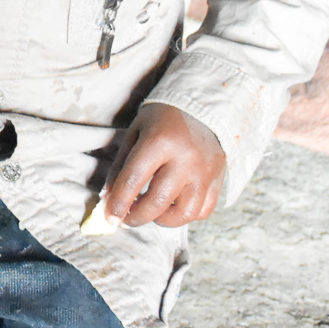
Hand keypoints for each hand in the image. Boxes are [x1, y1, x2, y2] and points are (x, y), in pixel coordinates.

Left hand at [103, 104, 224, 227]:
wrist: (200, 108)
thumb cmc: (161, 119)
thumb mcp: (135, 132)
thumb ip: (121, 165)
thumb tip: (109, 198)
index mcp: (160, 142)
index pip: (134, 179)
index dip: (119, 202)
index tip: (109, 217)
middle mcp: (185, 159)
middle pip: (158, 201)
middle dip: (136, 216)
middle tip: (125, 219)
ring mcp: (205, 172)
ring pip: (184, 213)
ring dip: (162, 220)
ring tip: (150, 212)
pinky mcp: (219, 180)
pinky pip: (203, 211)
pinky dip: (185, 216)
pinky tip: (171, 207)